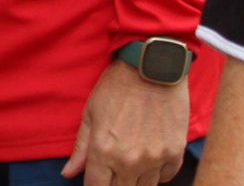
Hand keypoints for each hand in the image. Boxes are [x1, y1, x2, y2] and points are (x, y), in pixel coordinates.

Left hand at [63, 60, 188, 185]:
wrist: (152, 69)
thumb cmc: (116, 88)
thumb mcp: (91, 114)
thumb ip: (81, 148)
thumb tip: (68, 174)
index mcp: (104, 151)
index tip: (96, 180)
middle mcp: (129, 161)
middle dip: (115, 182)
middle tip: (113, 168)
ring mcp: (155, 159)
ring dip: (136, 179)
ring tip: (131, 161)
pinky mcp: (175, 152)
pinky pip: (166, 176)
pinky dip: (157, 172)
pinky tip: (150, 158)